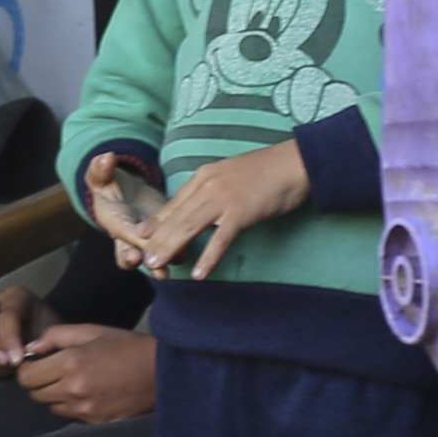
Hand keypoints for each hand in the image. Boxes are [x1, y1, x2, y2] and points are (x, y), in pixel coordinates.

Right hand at [0, 280, 51, 374]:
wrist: (48, 339)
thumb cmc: (52, 331)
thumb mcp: (53, 331)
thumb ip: (42, 340)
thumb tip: (25, 357)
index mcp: (16, 296)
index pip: (6, 314)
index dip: (9, 338)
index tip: (18, 360)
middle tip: (4, 362)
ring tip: (8, 369)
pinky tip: (4, 371)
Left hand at [4, 323, 161, 426]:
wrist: (161, 372)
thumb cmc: (125, 346)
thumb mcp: (91, 331)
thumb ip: (56, 336)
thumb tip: (30, 348)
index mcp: (69, 363)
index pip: (26, 377)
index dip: (28, 369)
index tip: (39, 363)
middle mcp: (73, 390)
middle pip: (36, 394)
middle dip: (41, 382)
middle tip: (57, 371)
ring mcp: (85, 410)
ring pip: (52, 407)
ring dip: (57, 396)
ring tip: (76, 382)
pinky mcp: (97, 422)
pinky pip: (72, 417)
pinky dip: (74, 406)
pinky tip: (90, 394)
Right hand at [83, 151, 171, 269]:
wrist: (121, 189)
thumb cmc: (107, 183)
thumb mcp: (100, 174)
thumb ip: (100, 169)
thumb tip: (105, 158)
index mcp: (111, 220)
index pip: (121, 234)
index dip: (129, 244)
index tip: (136, 254)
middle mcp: (127, 235)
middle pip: (136, 255)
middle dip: (148, 264)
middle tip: (161, 272)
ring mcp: (145, 237)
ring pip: (157, 253)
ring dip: (169, 258)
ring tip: (182, 261)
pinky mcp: (162, 233)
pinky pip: (172, 244)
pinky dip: (182, 248)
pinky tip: (196, 250)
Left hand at [127, 140, 311, 282]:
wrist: (295, 163)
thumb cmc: (267, 172)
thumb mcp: (231, 176)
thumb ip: (213, 190)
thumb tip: (201, 208)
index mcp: (204, 177)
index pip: (174, 204)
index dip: (158, 223)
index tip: (142, 237)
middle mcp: (208, 186)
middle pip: (176, 217)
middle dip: (156, 239)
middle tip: (142, 259)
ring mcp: (224, 199)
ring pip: (189, 226)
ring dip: (171, 247)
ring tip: (156, 264)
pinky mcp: (242, 212)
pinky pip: (221, 239)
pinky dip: (208, 257)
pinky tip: (198, 274)